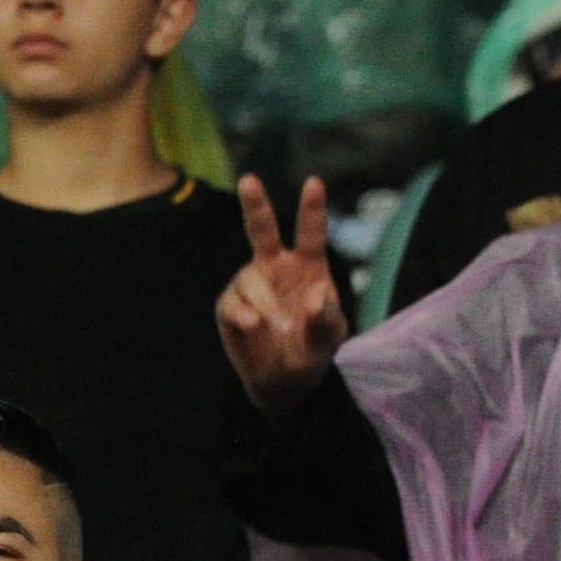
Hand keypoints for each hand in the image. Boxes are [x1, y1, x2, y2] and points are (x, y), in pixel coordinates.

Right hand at [216, 175, 345, 418]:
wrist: (283, 380)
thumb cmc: (313, 350)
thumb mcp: (330, 338)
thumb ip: (328, 317)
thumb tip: (317, 294)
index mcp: (308, 266)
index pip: (310, 233)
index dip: (311, 208)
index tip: (313, 183)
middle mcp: (276, 266)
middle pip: (262, 230)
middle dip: (255, 205)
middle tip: (249, 180)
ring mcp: (250, 284)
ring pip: (249, 277)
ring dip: (263, 300)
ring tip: (272, 324)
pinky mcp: (229, 305)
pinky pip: (232, 302)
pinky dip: (243, 313)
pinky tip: (254, 326)